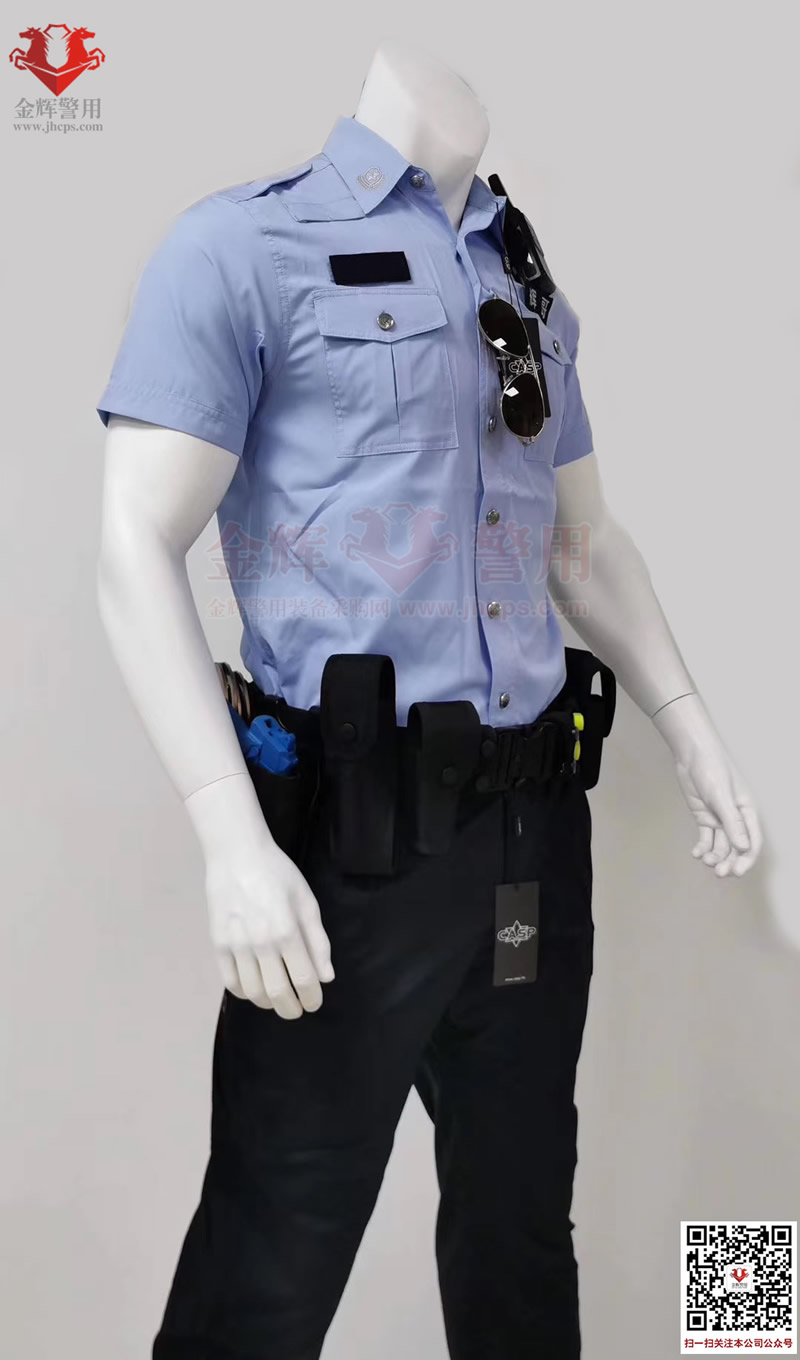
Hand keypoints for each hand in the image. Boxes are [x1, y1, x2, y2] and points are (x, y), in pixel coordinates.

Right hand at [205, 833, 333, 1017]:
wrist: (237, 855)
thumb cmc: (278, 874)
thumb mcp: (306, 901)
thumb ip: (318, 941)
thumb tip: (326, 976)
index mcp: (287, 932)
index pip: (303, 979)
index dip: (312, 998)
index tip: (314, 1003)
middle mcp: (261, 943)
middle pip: (278, 993)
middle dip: (290, 1009)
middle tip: (296, 1010)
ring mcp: (236, 945)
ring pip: (253, 992)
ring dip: (268, 1003)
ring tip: (276, 1000)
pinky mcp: (218, 944)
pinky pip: (231, 981)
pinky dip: (245, 993)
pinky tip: (254, 990)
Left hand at [653, 695, 762, 877]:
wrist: (691, 753)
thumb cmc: (712, 769)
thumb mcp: (722, 796)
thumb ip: (732, 823)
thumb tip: (744, 848)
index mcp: (747, 812)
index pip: (752, 842)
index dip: (746, 859)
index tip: (736, 872)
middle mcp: (735, 818)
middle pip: (736, 848)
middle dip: (729, 862)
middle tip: (718, 872)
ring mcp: (719, 818)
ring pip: (721, 845)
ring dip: (714, 856)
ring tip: (704, 860)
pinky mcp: (705, 816)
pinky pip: (706, 838)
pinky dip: (702, 848)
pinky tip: (696, 854)